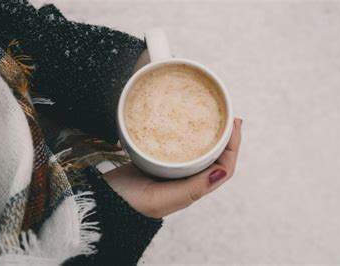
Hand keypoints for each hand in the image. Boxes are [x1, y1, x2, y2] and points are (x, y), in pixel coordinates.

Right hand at [104, 118, 242, 218]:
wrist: (104, 202)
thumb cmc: (132, 203)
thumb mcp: (163, 199)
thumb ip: (192, 189)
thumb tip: (222, 173)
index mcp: (192, 189)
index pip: (223, 167)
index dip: (234, 146)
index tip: (235, 123)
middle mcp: (185, 180)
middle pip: (214, 156)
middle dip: (225, 137)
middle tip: (228, 115)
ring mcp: (171, 170)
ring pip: (198, 150)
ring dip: (208, 134)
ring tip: (211, 116)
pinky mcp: (156, 161)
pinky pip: (177, 146)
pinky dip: (185, 134)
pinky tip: (180, 122)